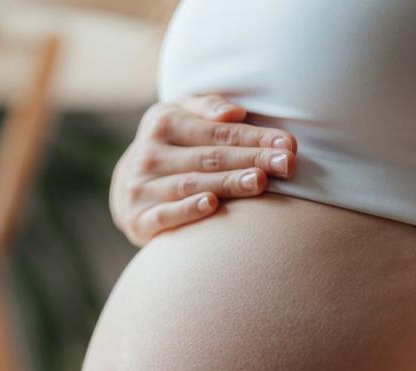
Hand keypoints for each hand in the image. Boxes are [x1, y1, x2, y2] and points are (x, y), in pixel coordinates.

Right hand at [110, 94, 297, 245]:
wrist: (127, 187)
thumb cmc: (171, 146)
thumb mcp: (181, 115)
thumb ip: (207, 107)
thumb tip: (234, 113)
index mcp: (162, 121)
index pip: (217, 131)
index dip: (254, 137)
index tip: (288, 144)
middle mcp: (149, 153)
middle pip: (209, 157)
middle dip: (251, 159)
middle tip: (286, 164)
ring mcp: (141, 187)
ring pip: (191, 184)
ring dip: (227, 183)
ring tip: (259, 181)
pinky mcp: (138, 219)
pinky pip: (165, 214)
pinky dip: (188, 210)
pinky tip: (212, 204)